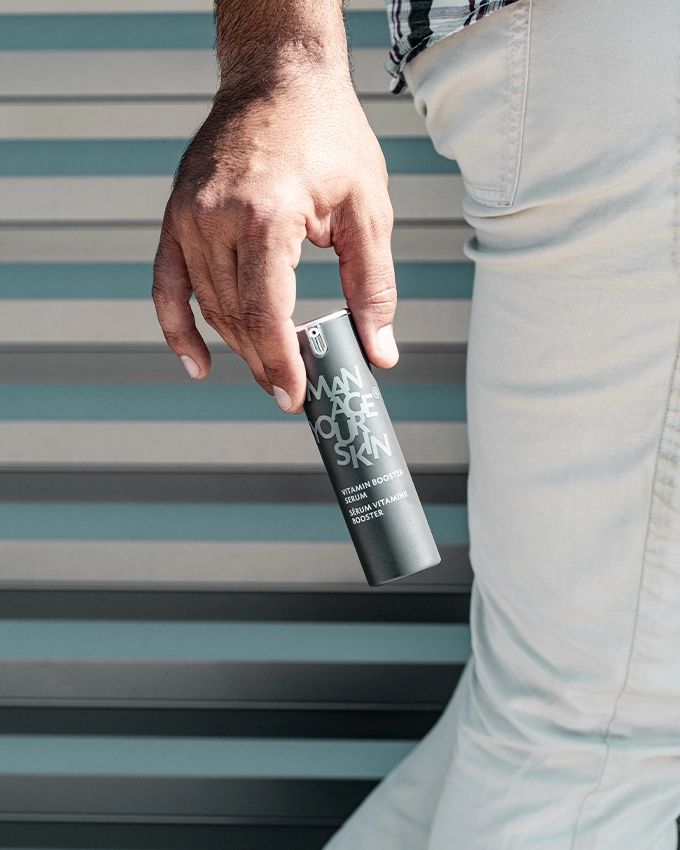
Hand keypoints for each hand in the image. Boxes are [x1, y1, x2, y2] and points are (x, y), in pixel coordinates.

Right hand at [152, 72, 397, 413]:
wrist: (279, 78)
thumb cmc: (330, 136)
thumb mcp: (368, 210)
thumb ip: (373, 286)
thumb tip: (380, 353)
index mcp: (266, 216)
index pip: (266, 314)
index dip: (280, 364)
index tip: (295, 395)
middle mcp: (216, 217)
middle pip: (235, 317)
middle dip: (265, 362)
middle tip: (291, 389)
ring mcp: (189, 216)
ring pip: (208, 306)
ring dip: (238, 345)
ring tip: (268, 368)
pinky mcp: (176, 215)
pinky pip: (167, 285)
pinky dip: (178, 328)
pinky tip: (197, 362)